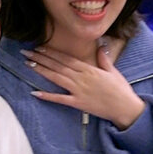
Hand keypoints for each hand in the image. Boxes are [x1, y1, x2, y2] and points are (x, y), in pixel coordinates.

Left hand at [21, 45, 144, 128]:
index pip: (66, 58)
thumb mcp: (113, 71)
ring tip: (28, 64)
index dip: (51, 52)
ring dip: (41, 71)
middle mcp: (81, 78)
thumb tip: (101, 45)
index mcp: (89, 69)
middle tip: (26, 53)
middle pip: (57, 66)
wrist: (126, 108)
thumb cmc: (120, 90)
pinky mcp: (77, 103)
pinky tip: (35, 93)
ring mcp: (78, 90)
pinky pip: (60, 99)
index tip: (39, 47)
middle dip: (41, 58)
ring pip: (56, 78)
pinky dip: (47, 96)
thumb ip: (103, 59)